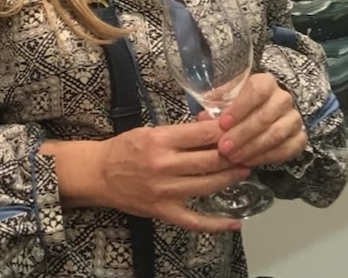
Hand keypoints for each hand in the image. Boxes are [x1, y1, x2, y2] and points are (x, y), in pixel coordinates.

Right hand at [95, 121, 250, 231]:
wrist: (99, 174)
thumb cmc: (124, 148)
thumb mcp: (149, 131)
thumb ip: (178, 131)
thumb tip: (208, 123)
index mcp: (159, 140)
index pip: (200, 134)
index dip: (223, 131)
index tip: (237, 127)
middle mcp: (164, 165)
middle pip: (209, 161)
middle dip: (233, 155)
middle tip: (249, 150)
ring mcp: (165, 191)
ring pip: (207, 186)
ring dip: (230, 179)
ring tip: (245, 170)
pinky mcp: (163, 212)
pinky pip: (195, 221)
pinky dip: (217, 224)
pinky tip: (235, 222)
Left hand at [212, 72, 307, 166]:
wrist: (260, 114)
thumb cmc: (238, 104)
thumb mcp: (225, 99)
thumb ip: (215, 106)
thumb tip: (203, 118)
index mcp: (265, 82)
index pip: (256, 91)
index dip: (239, 108)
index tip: (222, 124)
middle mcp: (283, 98)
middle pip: (265, 116)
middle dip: (242, 134)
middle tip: (224, 148)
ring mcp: (294, 118)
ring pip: (276, 134)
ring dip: (252, 148)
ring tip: (233, 158)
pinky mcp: (300, 137)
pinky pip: (287, 149)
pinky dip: (267, 157)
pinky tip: (250, 162)